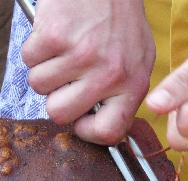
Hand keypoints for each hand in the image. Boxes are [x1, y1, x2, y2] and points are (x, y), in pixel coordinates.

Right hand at [22, 0, 154, 144]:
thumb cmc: (122, 23)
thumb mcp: (140, 62)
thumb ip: (126, 95)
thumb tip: (108, 127)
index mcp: (133, 85)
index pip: (108, 132)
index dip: (88, 132)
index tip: (82, 122)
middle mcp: (109, 74)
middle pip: (60, 113)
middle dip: (57, 99)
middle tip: (68, 81)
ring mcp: (80, 55)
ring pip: (40, 86)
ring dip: (46, 71)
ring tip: (66, 52)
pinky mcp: (54, 35)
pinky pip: (29, 59)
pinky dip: (36, 49)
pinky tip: (56, 37)